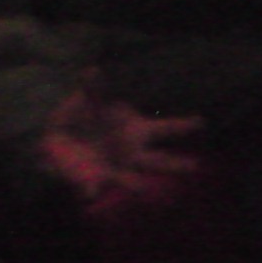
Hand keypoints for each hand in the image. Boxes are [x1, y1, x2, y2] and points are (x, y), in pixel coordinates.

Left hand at [40, 76, 202, 213]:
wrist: (60, 140)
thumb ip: (93, 88)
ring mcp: (116, 169)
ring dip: (135, 184)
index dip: (183, 126)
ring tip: (143, 188)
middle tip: (195, 166)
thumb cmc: (83, 117)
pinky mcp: (94, 181)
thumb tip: (92, 69)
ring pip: (130, 181)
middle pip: (158, 161)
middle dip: (176, 165)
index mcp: (137, 131)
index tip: (201, 122)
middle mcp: (132, 153)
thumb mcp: (88, 100)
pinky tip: (90, 192)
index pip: (166, 129)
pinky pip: (93, 188)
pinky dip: (91, 189)